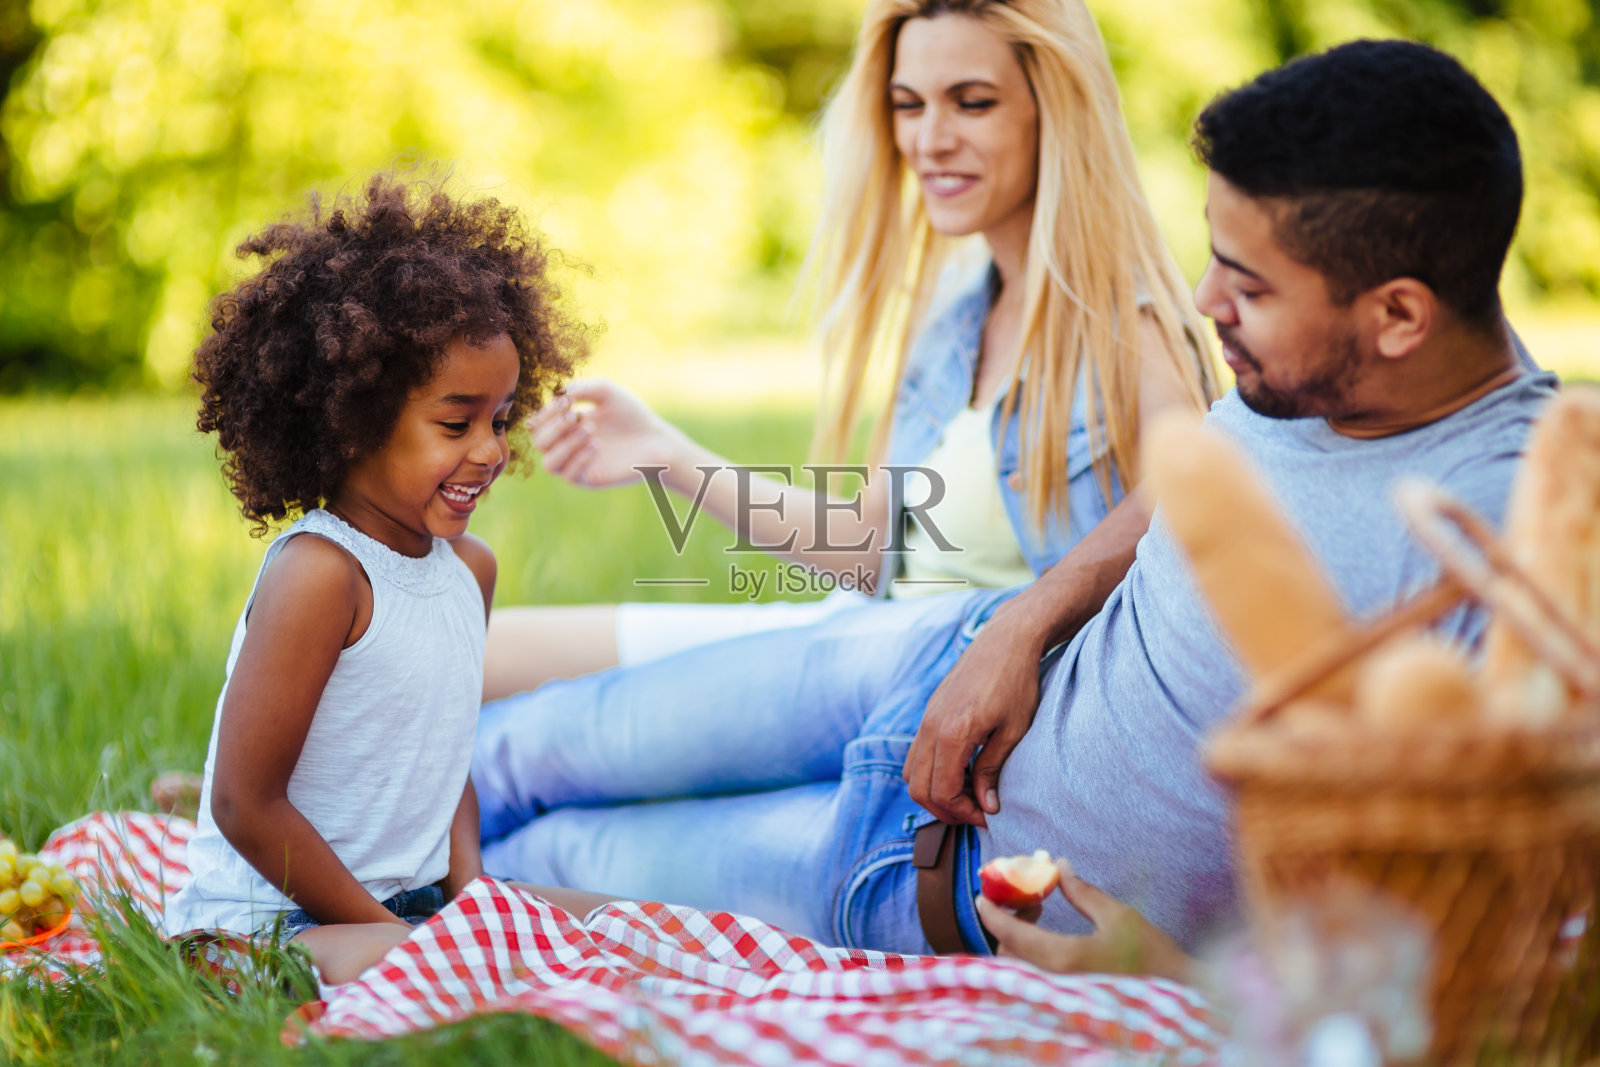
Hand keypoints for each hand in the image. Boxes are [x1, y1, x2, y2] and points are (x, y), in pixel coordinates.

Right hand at [528, 378, 690, 488]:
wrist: (656, 439)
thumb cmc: (631, 414)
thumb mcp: (606, 392)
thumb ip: (580, 388)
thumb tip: (557, 395)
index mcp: (565, 425)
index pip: (537, 424)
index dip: (546, 413)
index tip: (568, 401)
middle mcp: (567, 446)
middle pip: (539, 443)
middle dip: (555, 427)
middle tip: (576, 415)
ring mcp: (577, 464)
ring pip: (549, 464)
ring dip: (564, 445)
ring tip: (590, 430)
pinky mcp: (590, 478)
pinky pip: (568, 476)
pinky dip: (579, 459)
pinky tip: (597, 445)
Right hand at [903, 612, 1042, 826]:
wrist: (1006, 640)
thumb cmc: (1016, 683)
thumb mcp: (1012, 731)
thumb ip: (992, 769)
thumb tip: (986, 806)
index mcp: (952, 734)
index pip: (943, 792)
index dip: (963, 812)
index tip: (987, 816)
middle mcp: (931, 727)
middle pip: (919, 789)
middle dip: (945, 809)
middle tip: (975, 812)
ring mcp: (926, 718)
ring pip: (911, 773)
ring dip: (935, 791)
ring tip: (967, 793)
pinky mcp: (929, 711)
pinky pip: (916, 753)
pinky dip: (931, 771)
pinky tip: (960, 769)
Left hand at [975, 857, 1192, 982]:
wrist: (1183, 1001)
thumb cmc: (1155, 957)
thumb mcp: (1119, 916)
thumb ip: (1082, 892)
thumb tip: (1058, 865)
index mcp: (1064, 960)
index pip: (1011, 936)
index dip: (992, 914)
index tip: (981, 895)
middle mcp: (1054, 984)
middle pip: (1009, 955)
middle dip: (1008, 924)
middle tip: (1029, 899)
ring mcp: (1060, 999)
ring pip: (1020, 970)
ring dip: (1019, 941)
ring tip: (1039, 913)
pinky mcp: (1068, 1005)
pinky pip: (1035, 980)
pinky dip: (1031, 957)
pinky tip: (1049, 937)